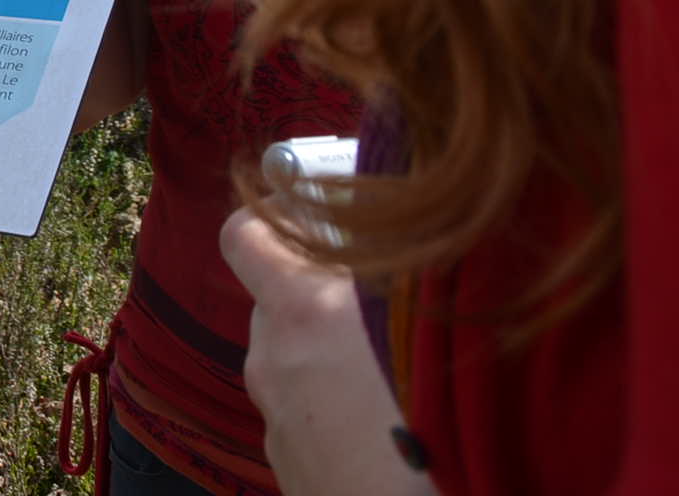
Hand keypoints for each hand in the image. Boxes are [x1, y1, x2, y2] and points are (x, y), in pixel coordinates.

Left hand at [219, 209, 431, 495]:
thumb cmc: (432, 435)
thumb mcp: (428, 330)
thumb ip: (407, 277)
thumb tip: (411, 234)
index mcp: (303, 314)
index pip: (246, 236)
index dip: (274, 217)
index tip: (317, 213)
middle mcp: (274, 361)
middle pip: (279, 302)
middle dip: (322, 293)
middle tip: (385, 299)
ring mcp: (276, 420)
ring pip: (295, 362)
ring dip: (334, 355)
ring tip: (401, 370)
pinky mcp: (287, 465)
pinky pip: (305, 412)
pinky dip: (336, 406)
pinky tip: (392, 424)